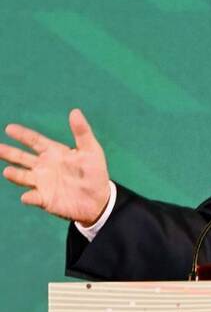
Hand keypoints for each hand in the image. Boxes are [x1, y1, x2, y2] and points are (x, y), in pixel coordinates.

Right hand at [1, 109, 110, 224]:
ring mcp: (43, 183)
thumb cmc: (95, 173)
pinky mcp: (45, 199)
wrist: (99, 200)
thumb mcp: (91, 151)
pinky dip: (29, 197)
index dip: (22, 135)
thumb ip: (82, 132)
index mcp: (53, 152)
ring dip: (15, 175)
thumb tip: (75, 111)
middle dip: (8, 152)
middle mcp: (44, 166)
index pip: (34, 141)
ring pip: (23, 177)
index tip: (9, 128)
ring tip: (8, 172)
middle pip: (22, 157)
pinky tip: (27, 196)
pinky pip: (34, 197)